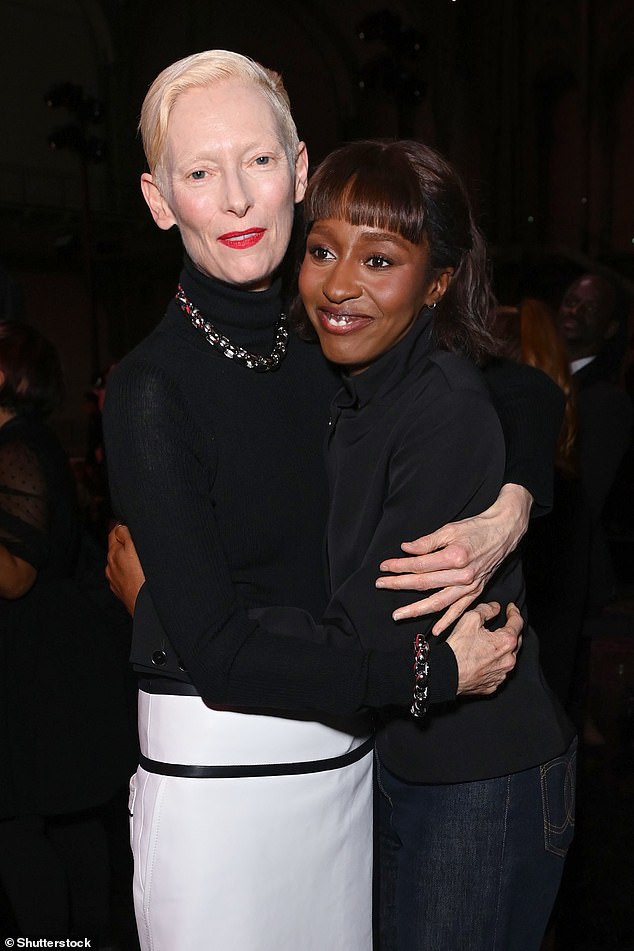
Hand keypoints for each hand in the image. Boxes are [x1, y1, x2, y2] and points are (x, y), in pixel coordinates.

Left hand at [106, 523, 145, 615]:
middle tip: (136, 539)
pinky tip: (138, 574)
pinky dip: (129, 572)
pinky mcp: (121, 591)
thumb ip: (125, 535)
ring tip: (139, 558)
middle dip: (124, 543)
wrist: (144, 605)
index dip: (121, 526)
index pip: (114, 533)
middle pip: (116, 549)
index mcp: (114, 554)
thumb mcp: (135, 549)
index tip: (127, 523)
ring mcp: (115, 580)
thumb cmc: (142, 578)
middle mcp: (111, 567)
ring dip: (126, 559)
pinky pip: (123, 577)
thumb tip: (119, 526)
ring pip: (119, 564)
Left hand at [375, 484, 532, 632]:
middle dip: (399, 585)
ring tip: (398, 615)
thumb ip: (427, 542)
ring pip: (438, 602)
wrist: (503, 532)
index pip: (419, 565)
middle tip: (380, 585)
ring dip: (416, 610)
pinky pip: (459, 610)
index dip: (399, 566)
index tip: (384, 566)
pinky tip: (434, 632)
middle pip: (424, 584)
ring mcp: (470, 586)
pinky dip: (447, 622)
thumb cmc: (476, 528)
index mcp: (455, 557)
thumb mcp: (450, 529)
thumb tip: (406, 549)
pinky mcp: (476, 591)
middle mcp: (463, 575)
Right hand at [447, 602, 522, 695]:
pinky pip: (499, 670)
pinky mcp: (493, 684)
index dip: (514, 612)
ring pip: (508, 657)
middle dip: (511, 631)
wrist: (447, 673)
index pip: (517, 623)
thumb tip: (495, 608)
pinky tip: (486, 658)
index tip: (511, 608)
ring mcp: (502, 674)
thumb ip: (486, 609)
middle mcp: (509, 660)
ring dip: (504, 649)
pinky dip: (495, 663)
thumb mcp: (470, 619)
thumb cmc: (458, 648)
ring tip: (492, 642)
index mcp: (506, 642)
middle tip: (504, 624)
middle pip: (516, 641)